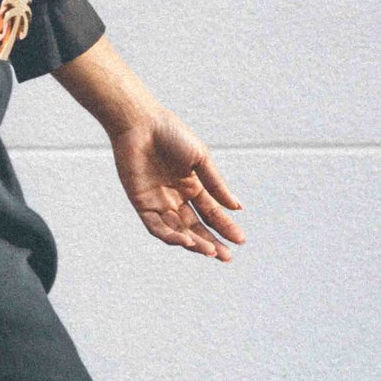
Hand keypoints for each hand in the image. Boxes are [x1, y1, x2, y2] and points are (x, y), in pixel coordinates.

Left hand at [110, 107, 244, 259]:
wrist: (140, 123)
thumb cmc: (171, 134)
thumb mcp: (200, 159)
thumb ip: (216, 185)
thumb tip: (237, 208)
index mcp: (192, 185)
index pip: (211, 213)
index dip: (225, 227)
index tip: (241, 240)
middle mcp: (176, 197)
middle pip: (196, 227)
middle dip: (212, 242)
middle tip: (227, 257)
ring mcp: (158, 201)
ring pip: (178, 230)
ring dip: (194, 242)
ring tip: (210, 251)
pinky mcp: (141, 203)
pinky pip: (156, 226)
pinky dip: (171, 235)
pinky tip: (187, 240)